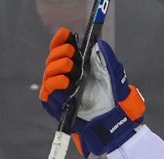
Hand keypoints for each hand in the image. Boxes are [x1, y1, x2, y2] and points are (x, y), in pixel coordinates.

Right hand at [40, 28, 144, 155]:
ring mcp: (59, 91)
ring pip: (48, 73)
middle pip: (52, 59)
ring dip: (58, 66)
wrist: (115, 119)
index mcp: (76, 67)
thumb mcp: (113, 75)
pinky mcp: (55, 104)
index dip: (61, 41)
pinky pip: (48, 91)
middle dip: (60, 53)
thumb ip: (107, 58)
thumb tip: (99, 43)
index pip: (61, 50)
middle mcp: (64, 77)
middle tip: (72, 53)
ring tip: (70, 66)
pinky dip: (55, 83)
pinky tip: (65, 80)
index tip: (66, 33)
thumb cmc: (114, 97)